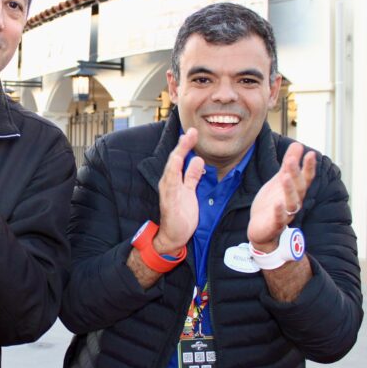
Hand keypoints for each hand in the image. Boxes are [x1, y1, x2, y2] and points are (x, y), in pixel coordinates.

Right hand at [153, 129, 205, 252]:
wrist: (174, 235)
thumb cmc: (182, 214)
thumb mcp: (190, 191)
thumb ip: (192, 176)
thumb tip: (198, 160)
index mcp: (175, 179)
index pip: (180, 158)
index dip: (186, 145)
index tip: (194, 132)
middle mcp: (169, 183)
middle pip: (175, 160)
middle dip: (183, 146)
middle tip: (191, 132)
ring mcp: (168, 192)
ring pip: (172, 170)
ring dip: (178, 156)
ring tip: (184, 143)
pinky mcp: (169, 202)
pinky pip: (170, 186)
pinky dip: (173, 174)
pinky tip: (176, 163)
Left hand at [247, 143, 316, 251]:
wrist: (261, 228)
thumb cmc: (272, 202)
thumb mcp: (279, 180)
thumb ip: (289, 164)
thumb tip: (298, 144)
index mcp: (295, 191)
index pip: (305, 178)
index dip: (308, 167)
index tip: (310, 154)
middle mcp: (294, 202)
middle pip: (299, 187)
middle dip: (296, 174)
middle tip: (291, 160)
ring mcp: (285, 214)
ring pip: (291, 202)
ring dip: (289, 189)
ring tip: (284, 177)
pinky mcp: (275, 224)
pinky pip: (279, 218)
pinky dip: (279, 211)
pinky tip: (277, 203)